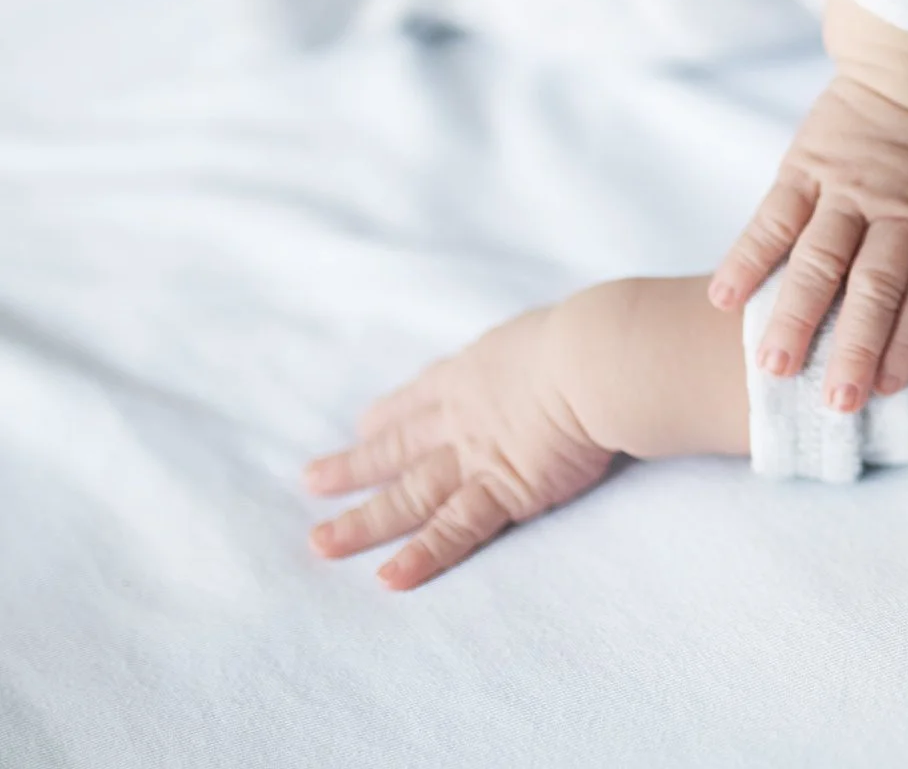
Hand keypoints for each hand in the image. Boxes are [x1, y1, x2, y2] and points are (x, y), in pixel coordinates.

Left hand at [304, 306, 615, 590]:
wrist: (593, 360)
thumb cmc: (589, 336)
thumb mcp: (551, 331)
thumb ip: (545, 351)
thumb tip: (565, 353)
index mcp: (476, 372)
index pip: (423, 396)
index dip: (392, 413)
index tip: (365, 424)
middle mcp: (463, 417)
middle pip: (398, 447)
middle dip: (355, 466)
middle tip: (313, 481)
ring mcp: (476, 457)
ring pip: (409, 495)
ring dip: (364, 521)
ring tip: (322, 543)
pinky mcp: (503, 491)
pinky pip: (455, 529)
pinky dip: (423, 555)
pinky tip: (390, 578)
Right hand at [709, 73, 907, 409]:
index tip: (888, 387)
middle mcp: (895, 210)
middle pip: (875, 285)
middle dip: (854, 345)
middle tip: (834, 402)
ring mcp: (846, 190)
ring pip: (819, 258)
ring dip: (795, 314)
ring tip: (772, 366)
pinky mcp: (806, 168)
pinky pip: (774, 217)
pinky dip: (747, 257)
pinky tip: (724, 300)